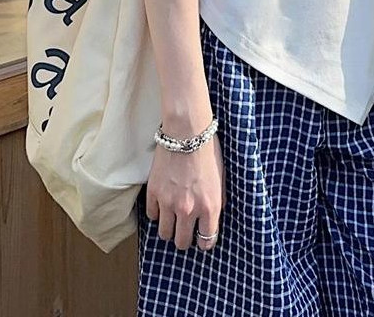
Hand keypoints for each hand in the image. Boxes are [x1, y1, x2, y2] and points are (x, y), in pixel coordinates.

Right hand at [146, 132, 225, 251]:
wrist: (187, 132)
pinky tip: (162, 205)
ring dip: (169, 229)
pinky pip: (152, 215)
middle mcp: (189, 210)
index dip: (204, 242)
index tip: (202, 239)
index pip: (206, 241)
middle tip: (185, 231)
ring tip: (172, 220)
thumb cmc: (208, 150)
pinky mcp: (153, 193)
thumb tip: (213, 215)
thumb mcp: (221, 178)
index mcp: (210, 207)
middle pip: (182, 243)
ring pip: (165, 234)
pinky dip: (157, 213)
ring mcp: (169, 203)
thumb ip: (218, 200)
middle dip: (185, 239)